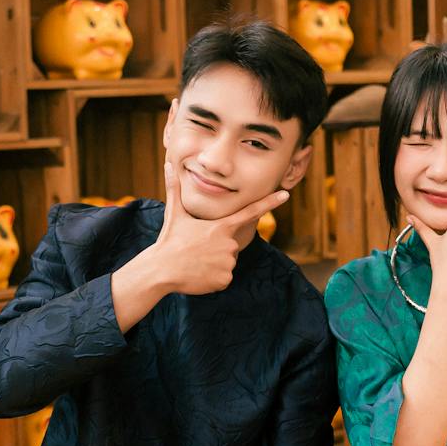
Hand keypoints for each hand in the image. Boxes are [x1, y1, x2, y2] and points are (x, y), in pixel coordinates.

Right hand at [145, 159, 287, 296]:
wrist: (161, 270)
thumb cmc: (169, 241)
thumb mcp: (174, 214)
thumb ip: (175, 189)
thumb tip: (168, 165)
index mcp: (221, 227)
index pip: (251, 212)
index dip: (269, 203)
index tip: (286, 194)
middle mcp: (229, 244)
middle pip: (231, 245)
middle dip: (216, 249)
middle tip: (196, 251)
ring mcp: (228, 263)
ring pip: (227, 262)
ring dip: (214, 264)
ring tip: (196, 263)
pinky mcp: (224, 280)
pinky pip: (223, 278)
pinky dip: (213, 279)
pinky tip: (199, 275)